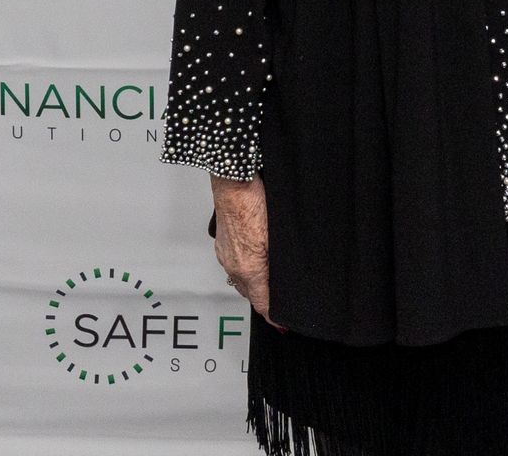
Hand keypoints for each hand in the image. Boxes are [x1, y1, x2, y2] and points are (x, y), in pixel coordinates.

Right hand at [210, 174, 279, 327]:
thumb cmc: (256, 203)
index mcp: (250, 269)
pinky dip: (245, 270)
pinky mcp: (223, 244)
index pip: (262, 303)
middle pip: (251, 294)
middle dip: (264, 302)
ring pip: (241, 280)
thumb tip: (284, 278)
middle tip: (279, 307)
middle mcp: (235, 266)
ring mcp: (226, 255)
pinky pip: (234, 265)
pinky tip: (253, 262)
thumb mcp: (278, 237)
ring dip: (254, 286)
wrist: (235, 182)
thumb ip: (279, 263)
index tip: (283, 325)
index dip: (274, 316)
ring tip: (267, 288)